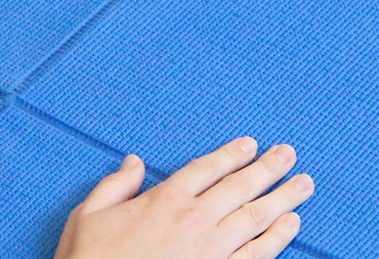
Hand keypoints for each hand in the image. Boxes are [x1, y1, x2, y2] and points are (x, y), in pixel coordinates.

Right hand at [54, 137, 313, 258]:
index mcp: (163, 200)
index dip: (230, 154)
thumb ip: (115, 185)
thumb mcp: (89, 214)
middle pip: (239, 187)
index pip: (205, 169)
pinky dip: (278, 238)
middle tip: (288, 154)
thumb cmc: (91, 258)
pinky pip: (258, 254)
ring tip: (303, 184)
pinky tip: (291, 224)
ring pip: (256, 218)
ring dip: (283, 198)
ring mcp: (212, 250)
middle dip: (267, 168)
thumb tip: (134, 162)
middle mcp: (193, 220)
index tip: (250, 144)